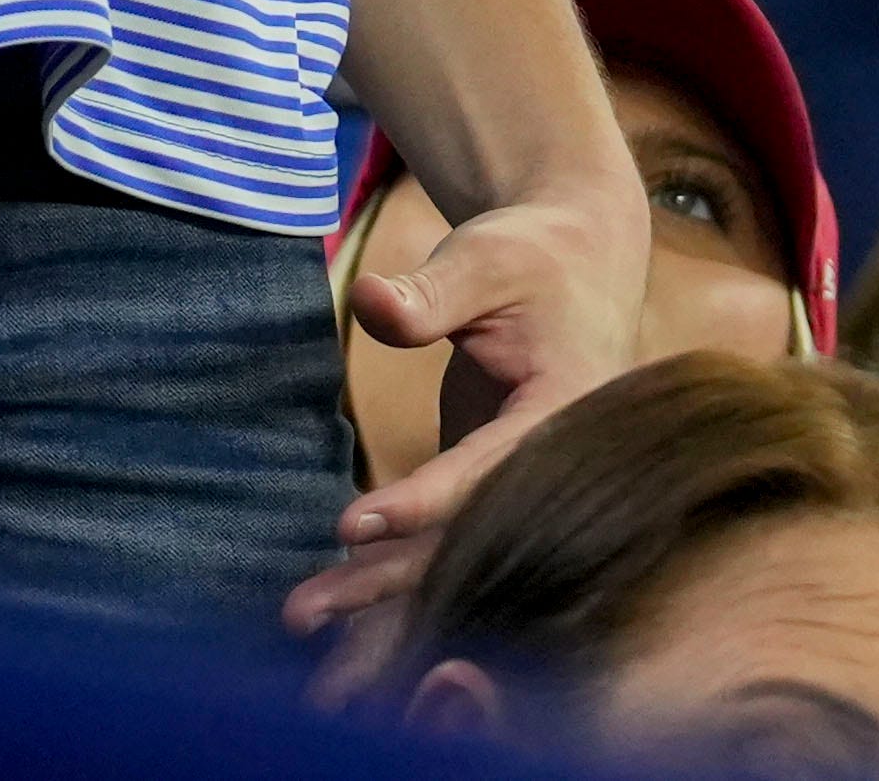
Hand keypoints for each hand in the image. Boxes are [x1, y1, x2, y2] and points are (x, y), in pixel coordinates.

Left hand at [290, 180, 646, 633]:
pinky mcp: (491, 490)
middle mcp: (552, 470)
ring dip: (378, 597)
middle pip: (465, 537)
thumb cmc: (532, 254)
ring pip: (451, 555)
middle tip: (300, 612)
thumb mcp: (484, 258)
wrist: (578, 262)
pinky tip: (333, 620)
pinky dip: (390, 577)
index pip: (487, 469)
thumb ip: (430, 291)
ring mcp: (524, 488)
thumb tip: (368, 303)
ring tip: (300, 625)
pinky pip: (442, 544)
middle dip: (384, 579)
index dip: (422, 502)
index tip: (351, 527)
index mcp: (567, 413)